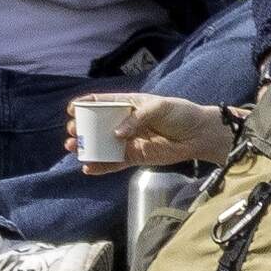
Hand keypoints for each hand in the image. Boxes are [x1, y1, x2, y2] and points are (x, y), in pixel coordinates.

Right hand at [67, 93, 236, 175]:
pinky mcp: (135, 157)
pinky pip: (114, 163)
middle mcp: (125, 122)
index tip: (72, 109)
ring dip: (86, 148)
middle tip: (71, 132)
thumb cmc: (180, 114)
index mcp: (128, 104)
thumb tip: (117, 134)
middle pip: (97, 125)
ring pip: (102, 145)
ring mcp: (129, 141)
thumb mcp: (158, 107)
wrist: (198, 134)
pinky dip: (101, 166)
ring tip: (73, 149)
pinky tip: (88, 168)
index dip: (85, 104)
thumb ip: (137, 118)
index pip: (102, 102)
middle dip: (81, 129)